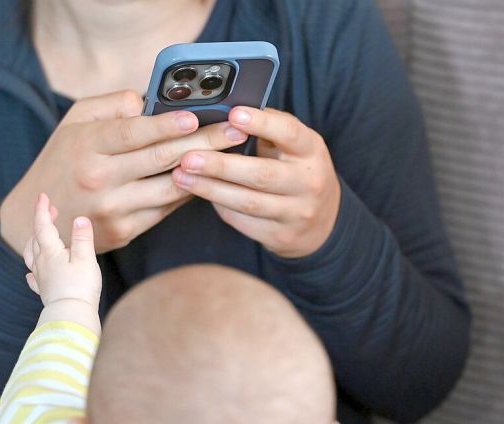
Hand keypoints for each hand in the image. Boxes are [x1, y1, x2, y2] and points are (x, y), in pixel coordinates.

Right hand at [0, 90, 248, 253]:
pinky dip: (189, 192)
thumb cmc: (62, 161)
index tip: (196, 116)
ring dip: (206, 171)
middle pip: (162, 159)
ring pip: (171, 188)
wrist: (36, 220)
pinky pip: (166, 209)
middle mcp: (99, 179)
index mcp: (87, 146)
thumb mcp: (74, 122)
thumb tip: (151, 102)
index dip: (166, 125)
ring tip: (233, 155)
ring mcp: (113, 209)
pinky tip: (209, 177)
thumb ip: (112, 106)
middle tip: (236, 131)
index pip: (133, 133)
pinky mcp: (124, 231)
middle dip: (205, 142)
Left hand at [23, 193, 101, 309]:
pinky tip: (31, 273)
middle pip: (36, 238)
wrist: (71, 316)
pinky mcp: (45, 291)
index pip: (43, 225)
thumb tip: (80, 218)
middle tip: (49, 210)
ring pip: (31, 255)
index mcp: (50, 251)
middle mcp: (42, 263)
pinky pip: (33, 277)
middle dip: (41, 222)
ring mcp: (41, 277)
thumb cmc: (80, 287)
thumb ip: (82, 238)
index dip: (42, 210)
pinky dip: (32, 270)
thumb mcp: (85, 259)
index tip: (43, 196)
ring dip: (34, 242)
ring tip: (38, 236)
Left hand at [171, 107, 340, 257]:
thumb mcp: (295, 145)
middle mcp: (308, 182)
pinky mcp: (280, 236)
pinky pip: (242, 221)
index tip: (232, 114)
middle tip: (188, 156)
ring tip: (181, 176)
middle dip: (221, 165)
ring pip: (247, 202)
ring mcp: (295, 213)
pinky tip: (199, 193)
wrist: (322, 221)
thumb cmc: (297, 169)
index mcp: (311, 150)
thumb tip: (226, 108)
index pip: (288, 133)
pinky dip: (219, 205)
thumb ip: (268, 127)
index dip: (261, 124)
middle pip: (261, 174)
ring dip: (210, 188)